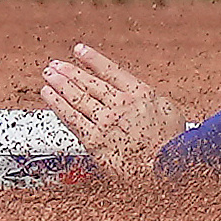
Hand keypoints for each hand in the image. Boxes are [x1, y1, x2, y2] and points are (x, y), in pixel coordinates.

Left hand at [42, 43, 183, 177]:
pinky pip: (71, 119)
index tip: (79, 51)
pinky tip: (49, 97)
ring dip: (60, 84)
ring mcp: (105, 122)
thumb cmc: (172, 145)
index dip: (93, 59)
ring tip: (49, 76)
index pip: (110, 71)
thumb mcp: (170, 111)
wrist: (165, 170)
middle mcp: (120, 105)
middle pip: (89, 83)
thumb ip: (152, 99)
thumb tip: (142, 94)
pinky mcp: (94, 141)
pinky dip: (58, 105)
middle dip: (70, 71)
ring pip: (76, 98)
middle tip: (56, 64)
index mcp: (139, 94)